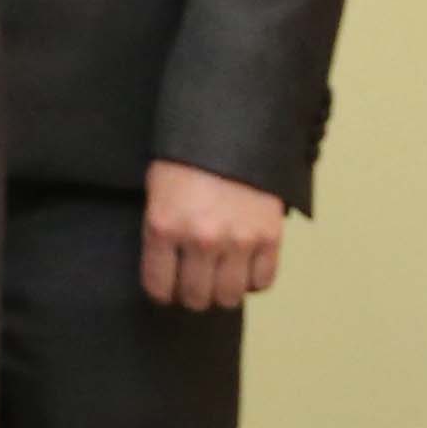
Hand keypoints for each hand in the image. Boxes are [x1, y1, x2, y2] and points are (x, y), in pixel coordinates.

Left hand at [142, 158, 289, 312]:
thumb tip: (165, 270)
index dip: (161, 293)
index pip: (158, 286)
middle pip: (196, 297)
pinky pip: (263, 281)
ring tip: (219, 280)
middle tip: (193, 287)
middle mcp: (200, 238)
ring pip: (230, 296)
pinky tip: (244, 269)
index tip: (165, 291)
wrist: (230, 130)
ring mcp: (238, 240)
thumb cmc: (186, 158)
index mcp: (163, 226)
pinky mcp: (270, 237)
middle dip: (191, 296)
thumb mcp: (156, 192)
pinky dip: (253, 281)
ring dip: (222, 293)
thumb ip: (160, 231)